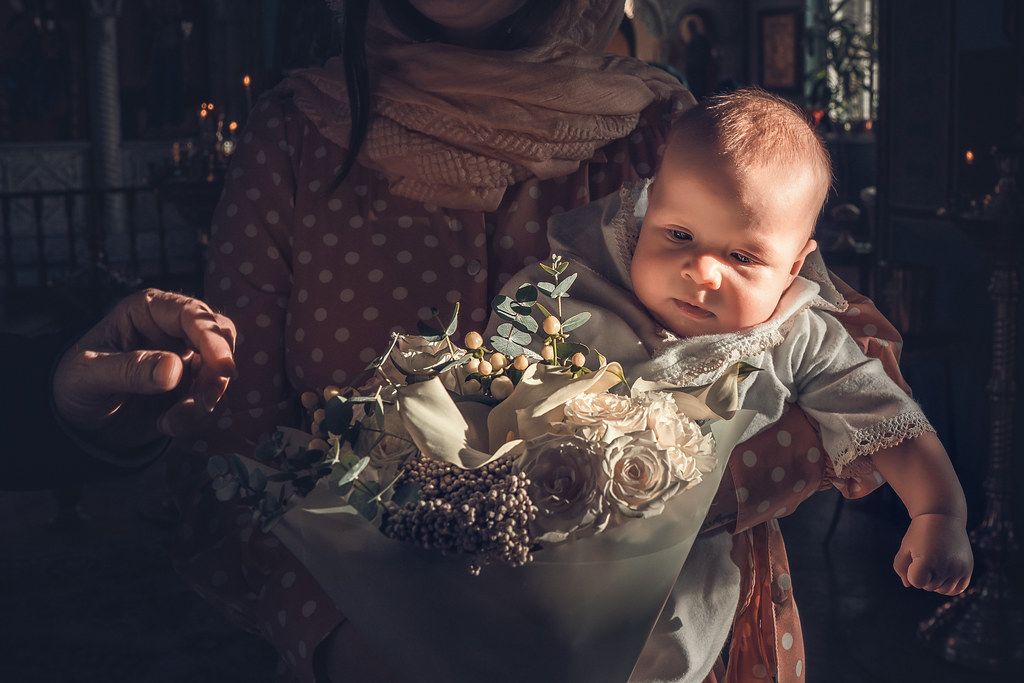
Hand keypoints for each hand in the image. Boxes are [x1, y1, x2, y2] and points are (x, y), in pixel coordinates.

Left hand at [53, 288, 235, 448]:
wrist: (79, 423)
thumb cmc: (76, 386)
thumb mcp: (90, 375)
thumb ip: (130, 369)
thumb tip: (174, 369)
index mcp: (148, 311)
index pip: (192, 314)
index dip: (213, 338)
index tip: (224, 368)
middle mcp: (174, 330)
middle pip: (221, 340)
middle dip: (217, 374)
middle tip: (203, 402)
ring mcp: (187, 359)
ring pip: (220, 373)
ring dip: (204, 402)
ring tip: (169, 422)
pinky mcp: (193, 387)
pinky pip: (213, 400)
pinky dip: (197, 417)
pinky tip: (165, 425)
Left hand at [893, 513, 972, 594]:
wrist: (943, 516)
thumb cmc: (920, 532)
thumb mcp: (906, 546)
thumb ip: (901, 567)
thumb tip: (909, 584)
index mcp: (927, 560)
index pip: (916, 582)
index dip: (912, 572)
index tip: (914, 558)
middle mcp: (946, 566)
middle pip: (929, 587)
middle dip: (923, 575)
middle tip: (925, 556)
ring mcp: (959, 568)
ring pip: (943, 590)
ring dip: (935, 581)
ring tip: (934, 562)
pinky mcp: (968, 568)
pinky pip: (958, 589)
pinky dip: (949, 585)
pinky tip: (943, 573)